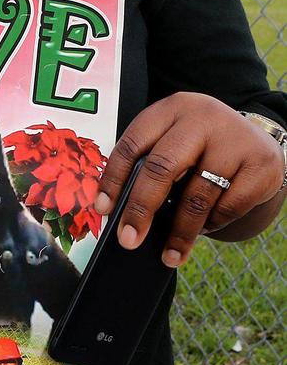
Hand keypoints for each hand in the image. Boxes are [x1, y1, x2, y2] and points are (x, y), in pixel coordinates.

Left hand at [95, 92, 284, 267]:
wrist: (258, 138)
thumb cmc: (201, 144)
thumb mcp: (172, 139)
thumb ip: (148, 164)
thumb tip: (119, 213)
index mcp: (171, 109)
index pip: (132, 144)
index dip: (113, 179)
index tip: (103, 209)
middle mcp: (202, 117)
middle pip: (162, 168)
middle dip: (141, 209)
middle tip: (129, 239)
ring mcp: (235, 139)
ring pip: (197, 195)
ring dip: (180, 232)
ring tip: (169, 254)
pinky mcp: (261, 164)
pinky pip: (228, 206)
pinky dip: (212, 224)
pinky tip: (203, 228)